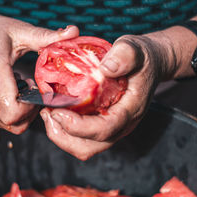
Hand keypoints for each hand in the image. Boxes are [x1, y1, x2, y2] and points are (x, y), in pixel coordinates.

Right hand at [0, 9, 78, 133]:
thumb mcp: (19, 31)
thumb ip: (46, 37)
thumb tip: (73, 32)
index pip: (13, 111)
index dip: (30, 110)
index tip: (35, 93)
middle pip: (10, 122)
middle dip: (27, 113)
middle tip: (30, 93)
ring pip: (2, 124)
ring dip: (16, 112)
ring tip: (18, 89)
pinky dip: (4, 111)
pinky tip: (6, 92)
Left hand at [40, 34, 175, 159]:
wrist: (150, 64)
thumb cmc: (141, 57)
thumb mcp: (135, 48)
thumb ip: (125, 55)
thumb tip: (106, 69)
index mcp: (130, 111)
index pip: (104, 130)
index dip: (78, 126)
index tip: (57, 110)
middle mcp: (121, 126)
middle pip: (89, 147)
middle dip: (63, 134)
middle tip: (46, 112)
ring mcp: (111, 129)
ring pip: (83, 147)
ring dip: (61, 135)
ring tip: (47, 113)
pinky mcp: (102, 126)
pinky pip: (81, 139)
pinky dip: (64, 130)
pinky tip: (54, 111)